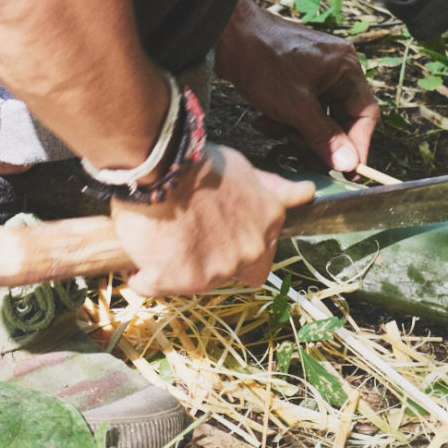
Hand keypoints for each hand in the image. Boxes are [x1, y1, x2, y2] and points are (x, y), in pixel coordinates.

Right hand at [111, 144, 314, 296]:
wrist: (160, 165)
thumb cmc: (198, 162)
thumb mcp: (245, 169)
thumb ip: (272, 189)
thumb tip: (306, 194)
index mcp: (269, 222)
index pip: (264, 259)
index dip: (240, 249)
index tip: (220, 236)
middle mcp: (249, 251)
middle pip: (232, 273)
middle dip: (212, 260)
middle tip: (189, 234)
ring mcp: (215, 270)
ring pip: (192, 280)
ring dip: (177, 264)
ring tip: (162, 233)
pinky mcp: (177, 281)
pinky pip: (151, 285)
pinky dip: (143, 273)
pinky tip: (141, 249)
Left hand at [214, 0, 379, 171]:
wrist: (226, 36)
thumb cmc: (263, 61)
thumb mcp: (296, 107)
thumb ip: (325, 136)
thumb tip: (349, 162)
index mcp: (345, 68)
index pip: (365, 113)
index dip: (358, 143)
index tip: (349, 169)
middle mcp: (335, 68)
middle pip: (341, 116)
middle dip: (322, 141)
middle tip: (309, 163)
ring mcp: (314, 72)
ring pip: (318, 115)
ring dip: (298, 132)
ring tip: (276, 135)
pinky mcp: (294, 77)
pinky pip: (300, 107)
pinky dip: (285, 120)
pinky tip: (263, 122)